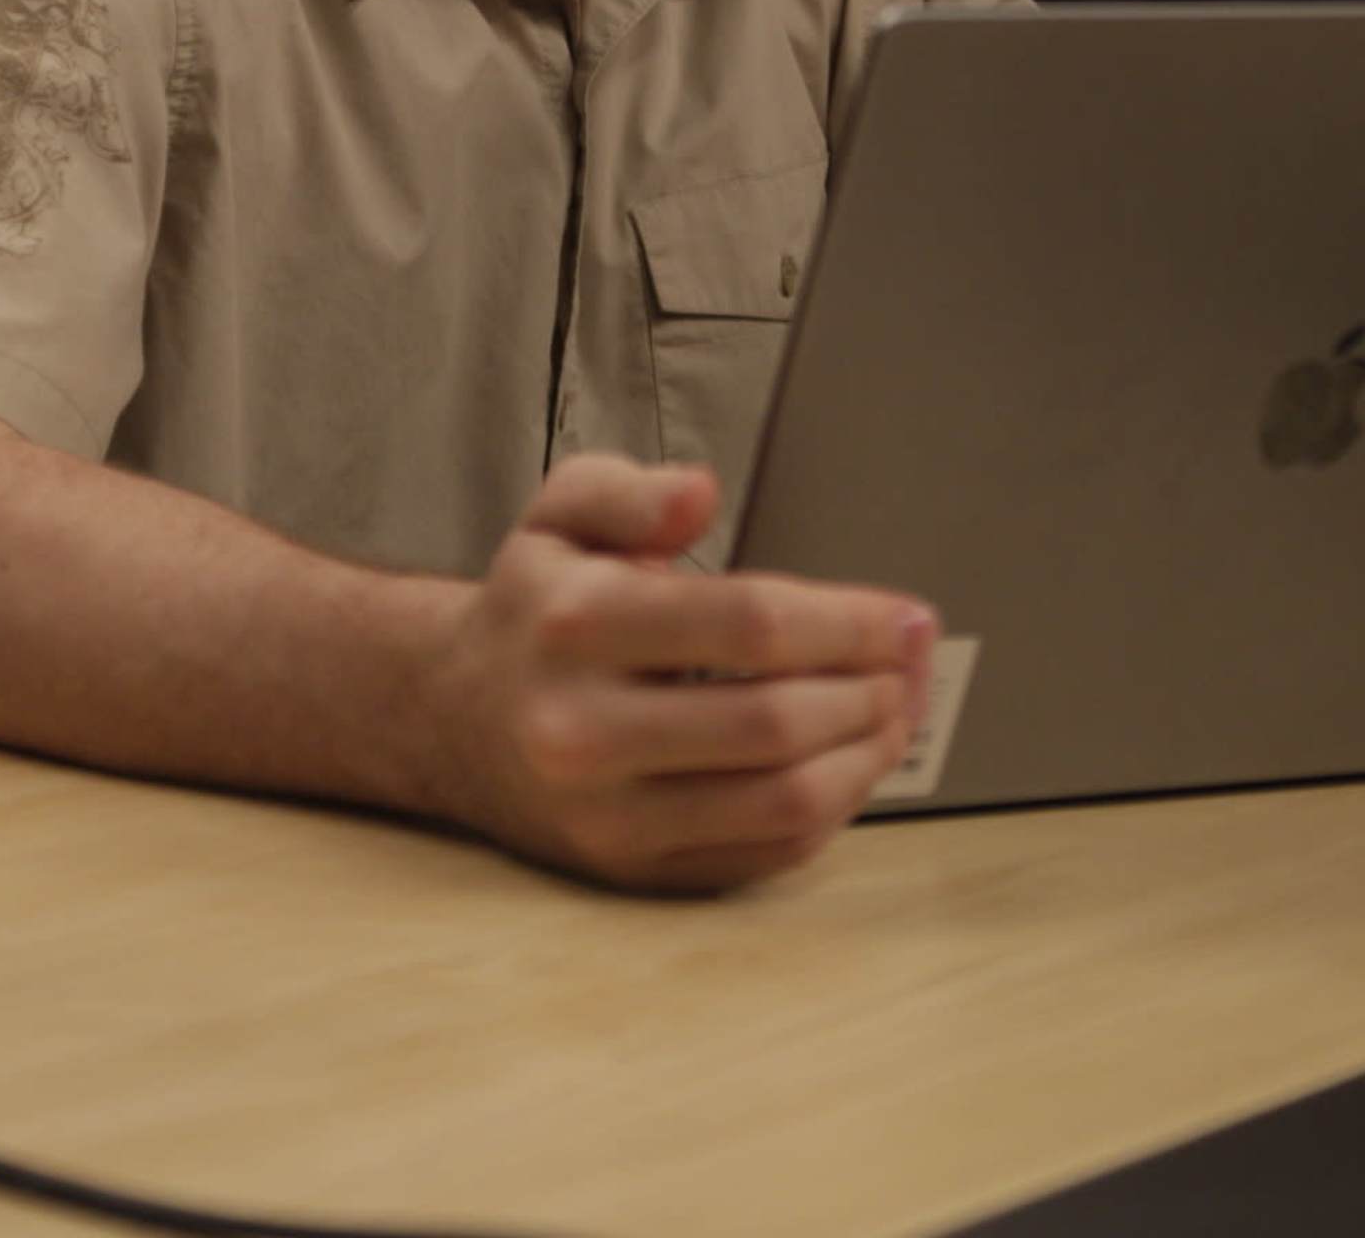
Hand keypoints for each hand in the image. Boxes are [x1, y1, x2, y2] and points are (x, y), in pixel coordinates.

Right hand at [419, 455, 935, 891]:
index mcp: (574, 628)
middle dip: (873, 689)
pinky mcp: (631, 871)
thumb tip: (700, 493)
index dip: (848, 622)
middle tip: (914, 661)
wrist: (451, 719)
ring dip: (866, 755)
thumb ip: (631, 493)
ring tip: (896, 708)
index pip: (746, 627)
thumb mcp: (561, 515)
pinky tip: (851, 760)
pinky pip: (766, 854)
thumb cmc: (534, 610)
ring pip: (782, 803)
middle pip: (776, 722)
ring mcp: (607, 815)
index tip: (906, 616)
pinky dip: (833, 809)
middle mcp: (583, 731)